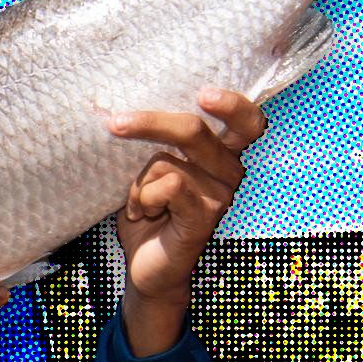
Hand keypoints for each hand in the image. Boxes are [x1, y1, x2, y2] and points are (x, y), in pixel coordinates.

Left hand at [109, 88, 267, 353]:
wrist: (146, 268)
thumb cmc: (148, 215)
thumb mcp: (147, 173)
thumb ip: (152, 145)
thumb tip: (119, 112)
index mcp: (221, 155)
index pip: (246, 121)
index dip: (233, 103)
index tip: (205, 93)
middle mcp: (229, 172)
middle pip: (195, 129)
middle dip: (150, 123)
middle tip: (116, 124)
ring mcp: (221, 195)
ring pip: (167, 161)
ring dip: (139, 182)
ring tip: (139, 204)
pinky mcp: (206, 217)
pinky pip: (171, 186)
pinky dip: (145, 197)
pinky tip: (145, 215)